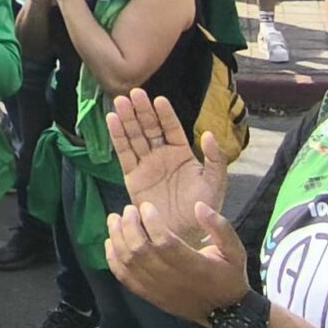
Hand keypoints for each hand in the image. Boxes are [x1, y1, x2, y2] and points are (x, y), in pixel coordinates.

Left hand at [106, 197, 249, 326]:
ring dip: (117, 238)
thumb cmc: (229, 277)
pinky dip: (113, 260)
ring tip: (114, 219)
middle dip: (129, 226)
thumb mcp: (235, 251)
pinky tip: (110, 243)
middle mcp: (173, 280)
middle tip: (128, 210)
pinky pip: (125, 278)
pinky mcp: (149, 296)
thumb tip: (199, 206)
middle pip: (141, 251)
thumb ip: (220, 227)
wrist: (225, 313)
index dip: (151, 223)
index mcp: (195, 267)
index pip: (165, 243)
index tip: (145, 206)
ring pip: (130, 263)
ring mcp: (158, 290)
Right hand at [107, 88, 227, 238]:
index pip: (171, 128)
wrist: (184, 234)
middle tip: (134, 93)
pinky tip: (112, 120)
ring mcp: (146, 164)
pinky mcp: (132, 177)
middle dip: (142, 111)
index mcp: (182, 153)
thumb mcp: (214, 183)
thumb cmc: (202, 208)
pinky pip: (124, 153)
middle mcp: (162, 155)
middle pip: (149, 127)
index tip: (159, 100)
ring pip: (135, 136)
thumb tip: (209, 134)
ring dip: (127, 118)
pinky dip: (117, 136)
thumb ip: (215, 159)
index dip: (165, 114)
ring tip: (120, 101)